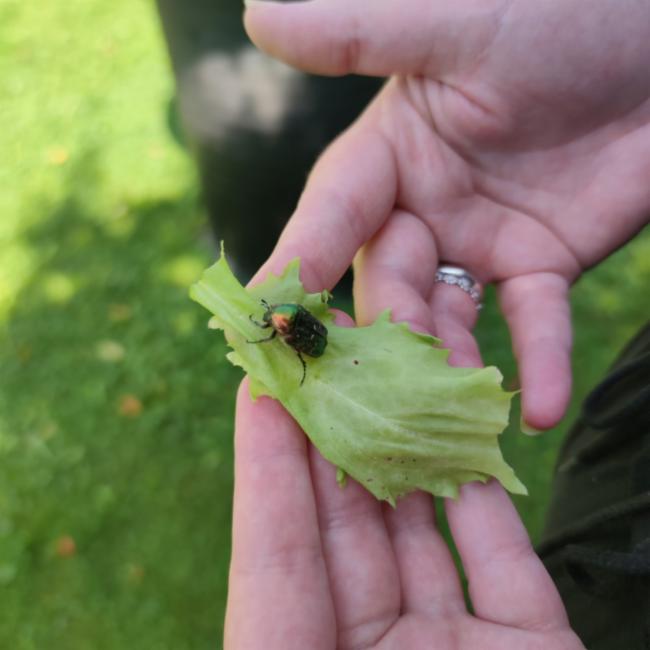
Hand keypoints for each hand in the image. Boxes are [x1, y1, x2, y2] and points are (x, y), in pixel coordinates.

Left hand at [224, 380, 584, 648]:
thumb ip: (279, 601)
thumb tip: (258, 449)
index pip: (274, 558)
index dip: (266, 467)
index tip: (261, 384)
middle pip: (348, 527)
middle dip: (337, 431)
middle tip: (328, 352)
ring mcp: (455, 644)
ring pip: (423, 524)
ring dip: (411, 442)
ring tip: (396, 364)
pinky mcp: (530, 639)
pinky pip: (501, 551)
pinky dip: (482, 483)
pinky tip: (461, 418)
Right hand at [244, 0, 649, 428]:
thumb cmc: (558, 10)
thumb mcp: (450, 20)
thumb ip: (355, 32)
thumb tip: (256, 17)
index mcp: (387, 155)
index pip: (329, 217)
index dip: (297, 266)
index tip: (262, 322)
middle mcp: (422, 208)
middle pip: (384, 285)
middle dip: (379, 338)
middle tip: (367, 397)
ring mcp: (479, 244)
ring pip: (446, 319)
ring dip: (446, 369)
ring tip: (447, 427)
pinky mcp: (541, 267)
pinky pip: (534, 323)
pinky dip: (537, 366)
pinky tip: (535, 413)